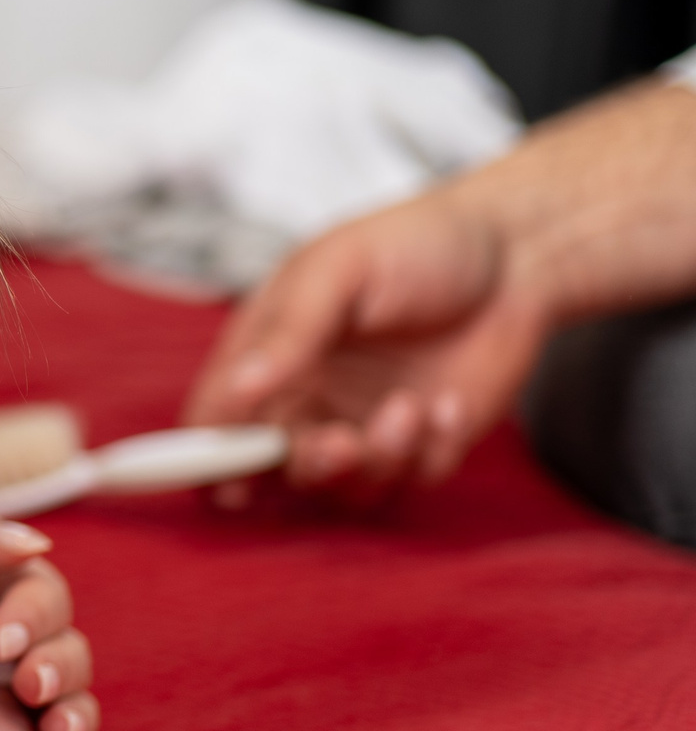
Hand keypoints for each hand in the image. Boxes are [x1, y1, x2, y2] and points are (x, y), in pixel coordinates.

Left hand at [0, 502, 96, 730]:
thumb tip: (36, 545)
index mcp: (9, 591)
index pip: (46, 598)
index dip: (33, 617)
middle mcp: (28, 645)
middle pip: (70, 652)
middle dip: (58, 669)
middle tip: (29, 686)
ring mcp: (24, 697)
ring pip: (74, 703)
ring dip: (76, 717)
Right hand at [182, 186, 545, 498]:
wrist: (519, 252)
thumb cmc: (418, 244)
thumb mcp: (340, 270)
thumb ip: (288, 331)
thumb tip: (238, 388)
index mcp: (267, 351)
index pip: (216, 416)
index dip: (211, 453)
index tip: (229, 474)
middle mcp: (306, 395)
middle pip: (274, 468)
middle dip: (305, 466)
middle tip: (340, 444)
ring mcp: (361, 422)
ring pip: (343, 486)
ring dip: (376, 460)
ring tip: (410, 409)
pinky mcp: (421, 442)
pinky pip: (411, 480)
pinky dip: (430, 452)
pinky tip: (449, 404)